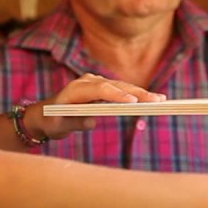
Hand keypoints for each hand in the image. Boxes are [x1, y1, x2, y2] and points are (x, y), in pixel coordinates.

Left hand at [33, 74, 166, 139]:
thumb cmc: (53, 121)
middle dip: (137, 93)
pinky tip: (152, 99)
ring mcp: (96, 82)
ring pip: (122, 87)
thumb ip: (75, 123)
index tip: (133, 102)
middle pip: (115, 86)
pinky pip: (121, 90)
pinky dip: (136, 94)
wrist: (47, 114)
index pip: (99, 89)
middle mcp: (87, 81)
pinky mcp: (103, 87)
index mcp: (75, 90)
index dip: (117, 95)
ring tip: (160, 100)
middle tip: (156, 101)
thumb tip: (92, 121)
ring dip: (141, 93)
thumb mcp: (60, 126)